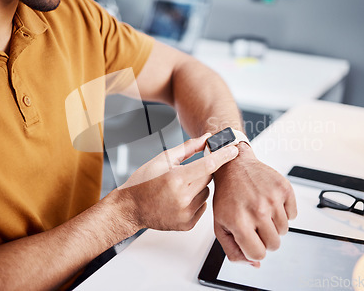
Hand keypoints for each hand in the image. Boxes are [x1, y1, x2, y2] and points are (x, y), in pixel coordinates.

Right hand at [115, 133, 238, 231]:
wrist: (130, 208)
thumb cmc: (143, 183)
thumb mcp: (162, 159)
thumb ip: (188, 148)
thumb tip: (206, 138)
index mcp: (176, 179)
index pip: (208, 165)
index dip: (223, 156)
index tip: (233, 150)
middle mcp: (182, 198)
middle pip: (208, 178)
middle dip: (203, 171)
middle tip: (188, 171)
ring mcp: (186, 213)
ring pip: (206, 192)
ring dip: (199, 187)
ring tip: (180, 187)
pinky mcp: (188, 224)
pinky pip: (202, 207)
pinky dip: (195, 201)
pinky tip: (180, 200)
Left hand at [212, 142, 296, 265]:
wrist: (233, 166)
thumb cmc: (226, 196)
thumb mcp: (220, 225)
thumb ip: (233, 250)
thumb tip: (255, 264)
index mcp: (239, 221)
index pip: (258, 254)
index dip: (255, 250)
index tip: (250, 240)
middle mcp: (257, 210)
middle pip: (274, 245)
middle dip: (265, 239)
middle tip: (255, 224)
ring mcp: (272, 198)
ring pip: (284, 230)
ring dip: (273, 224)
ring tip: (260, 210)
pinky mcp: (284, 188)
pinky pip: (293, 215)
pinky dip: (283, 212)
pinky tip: (269, 201)